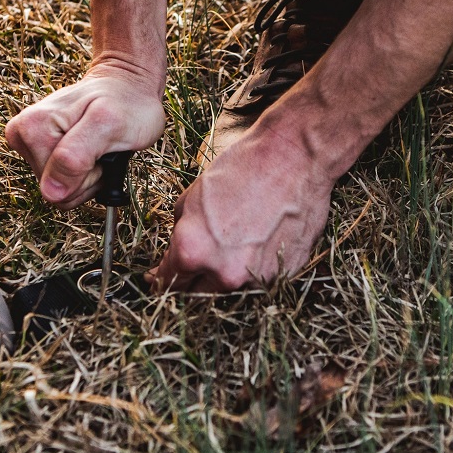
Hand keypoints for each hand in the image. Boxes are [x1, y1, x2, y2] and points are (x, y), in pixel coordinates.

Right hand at [5, 59, 164, 208]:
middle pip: (54, 191)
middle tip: (102, 149)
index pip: (55, 189)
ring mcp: (30, 142)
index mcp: (32, 128)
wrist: (127, 84)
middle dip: (86, 177)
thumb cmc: (125, 102)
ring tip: (99, 148)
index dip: (86, 177)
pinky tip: (92, 150)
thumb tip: (50, 192)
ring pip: (59, 190)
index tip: (99, 150)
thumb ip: (75, 157)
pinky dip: (84, 173)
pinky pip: (61, 183)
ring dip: (86, 175)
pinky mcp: (39, 149)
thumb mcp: (108, 126)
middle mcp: (24, 134)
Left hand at [149, 115, 334, 291]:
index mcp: (192, 252)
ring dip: (226, 273)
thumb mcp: (190, 197)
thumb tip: (175, 252)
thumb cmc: (242, 169)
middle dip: (192, 280)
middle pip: (198, 294)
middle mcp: (224, 273)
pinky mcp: (285, 273)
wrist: (294, 158)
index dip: (159, 279)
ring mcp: (257, 278)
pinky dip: (255, 266)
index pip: (167, 282)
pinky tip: (260, 238)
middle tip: (196, 260)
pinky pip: (260, 278)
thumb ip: (179, 234)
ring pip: (232, 288)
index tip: (158, 277)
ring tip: (236, 240)